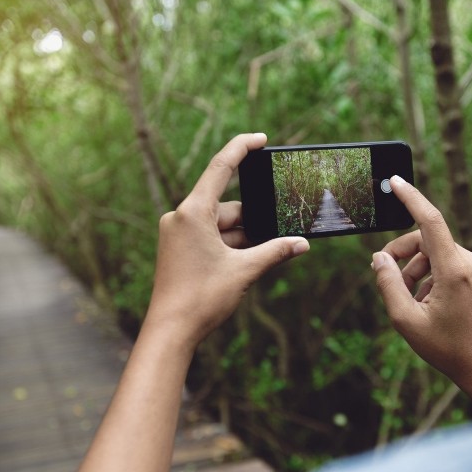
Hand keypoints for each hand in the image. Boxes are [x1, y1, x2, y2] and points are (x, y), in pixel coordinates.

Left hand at [146, 133, 309, 345]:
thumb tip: (301, 244)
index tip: (260, 139)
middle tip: (280, 236)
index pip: (220, 168)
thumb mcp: (244, 271)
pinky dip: (230, 246)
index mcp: (192, 212)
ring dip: (244, 239)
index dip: (242, 148)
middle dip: (254, 221)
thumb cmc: (201, 299)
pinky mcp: (178, 249)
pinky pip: (210, 238)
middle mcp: (180, 217)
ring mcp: (178, 234)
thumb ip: (275, 252)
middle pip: (228, 207)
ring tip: (262, 259)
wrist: (170, 331)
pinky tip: (248, 262)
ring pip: (221, 226)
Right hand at [372, 176, 471, 411]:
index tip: (395, 181)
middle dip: (404, 255)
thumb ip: (388, 284)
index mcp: (455, 271)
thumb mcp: (405, 320)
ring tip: (409, 299)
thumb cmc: (445, 347)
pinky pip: (452, 263)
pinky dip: (433, 275)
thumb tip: (379, 258)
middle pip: (428, 240)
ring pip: (438, 252)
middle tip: (387, 277)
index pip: (431, 221)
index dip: (411, 198)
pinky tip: (428, 302)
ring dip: (417, 269)